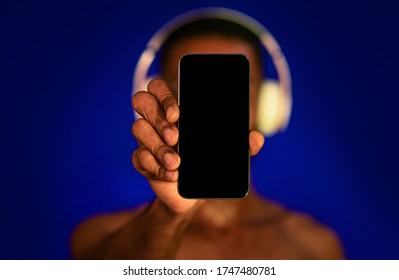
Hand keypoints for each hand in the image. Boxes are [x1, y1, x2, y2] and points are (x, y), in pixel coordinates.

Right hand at [131, 79, 263, 214]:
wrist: (192, 195)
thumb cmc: (208, 165)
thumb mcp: (227, 154)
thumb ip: (242, 144)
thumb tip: (256, 138)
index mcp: (176, 108)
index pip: (160, 87)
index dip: (164, 96)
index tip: (178, 114)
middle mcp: (157, 119)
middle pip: (141, 100)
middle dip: (158, 118)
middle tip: (176, 137)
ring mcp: (147, 139)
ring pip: (138, 128)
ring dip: (158, 146)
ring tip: (177, 163)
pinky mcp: (142, 161)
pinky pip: (139, 157)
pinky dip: (155, 167)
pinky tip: (171, 175)